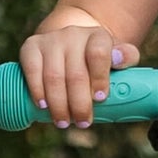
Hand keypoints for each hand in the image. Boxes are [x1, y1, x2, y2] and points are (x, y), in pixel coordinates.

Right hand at [19, 24, 140, 127]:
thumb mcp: (116, 55)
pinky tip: (43, 106)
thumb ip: (126, 57)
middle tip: (83, 122)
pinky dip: (37, 91)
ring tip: (64, 123)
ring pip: (53, 76)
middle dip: (79, 103)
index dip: (99, 78)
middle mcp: (73, 34)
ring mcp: (51, 40)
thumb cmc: (97, 57)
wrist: (71, 41)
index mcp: (97, 36)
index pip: (98, 54)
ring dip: (59, 104)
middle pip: (75, 73)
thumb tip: (119, 59)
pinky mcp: (31, 46)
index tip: (100, 99)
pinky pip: (31, 70)